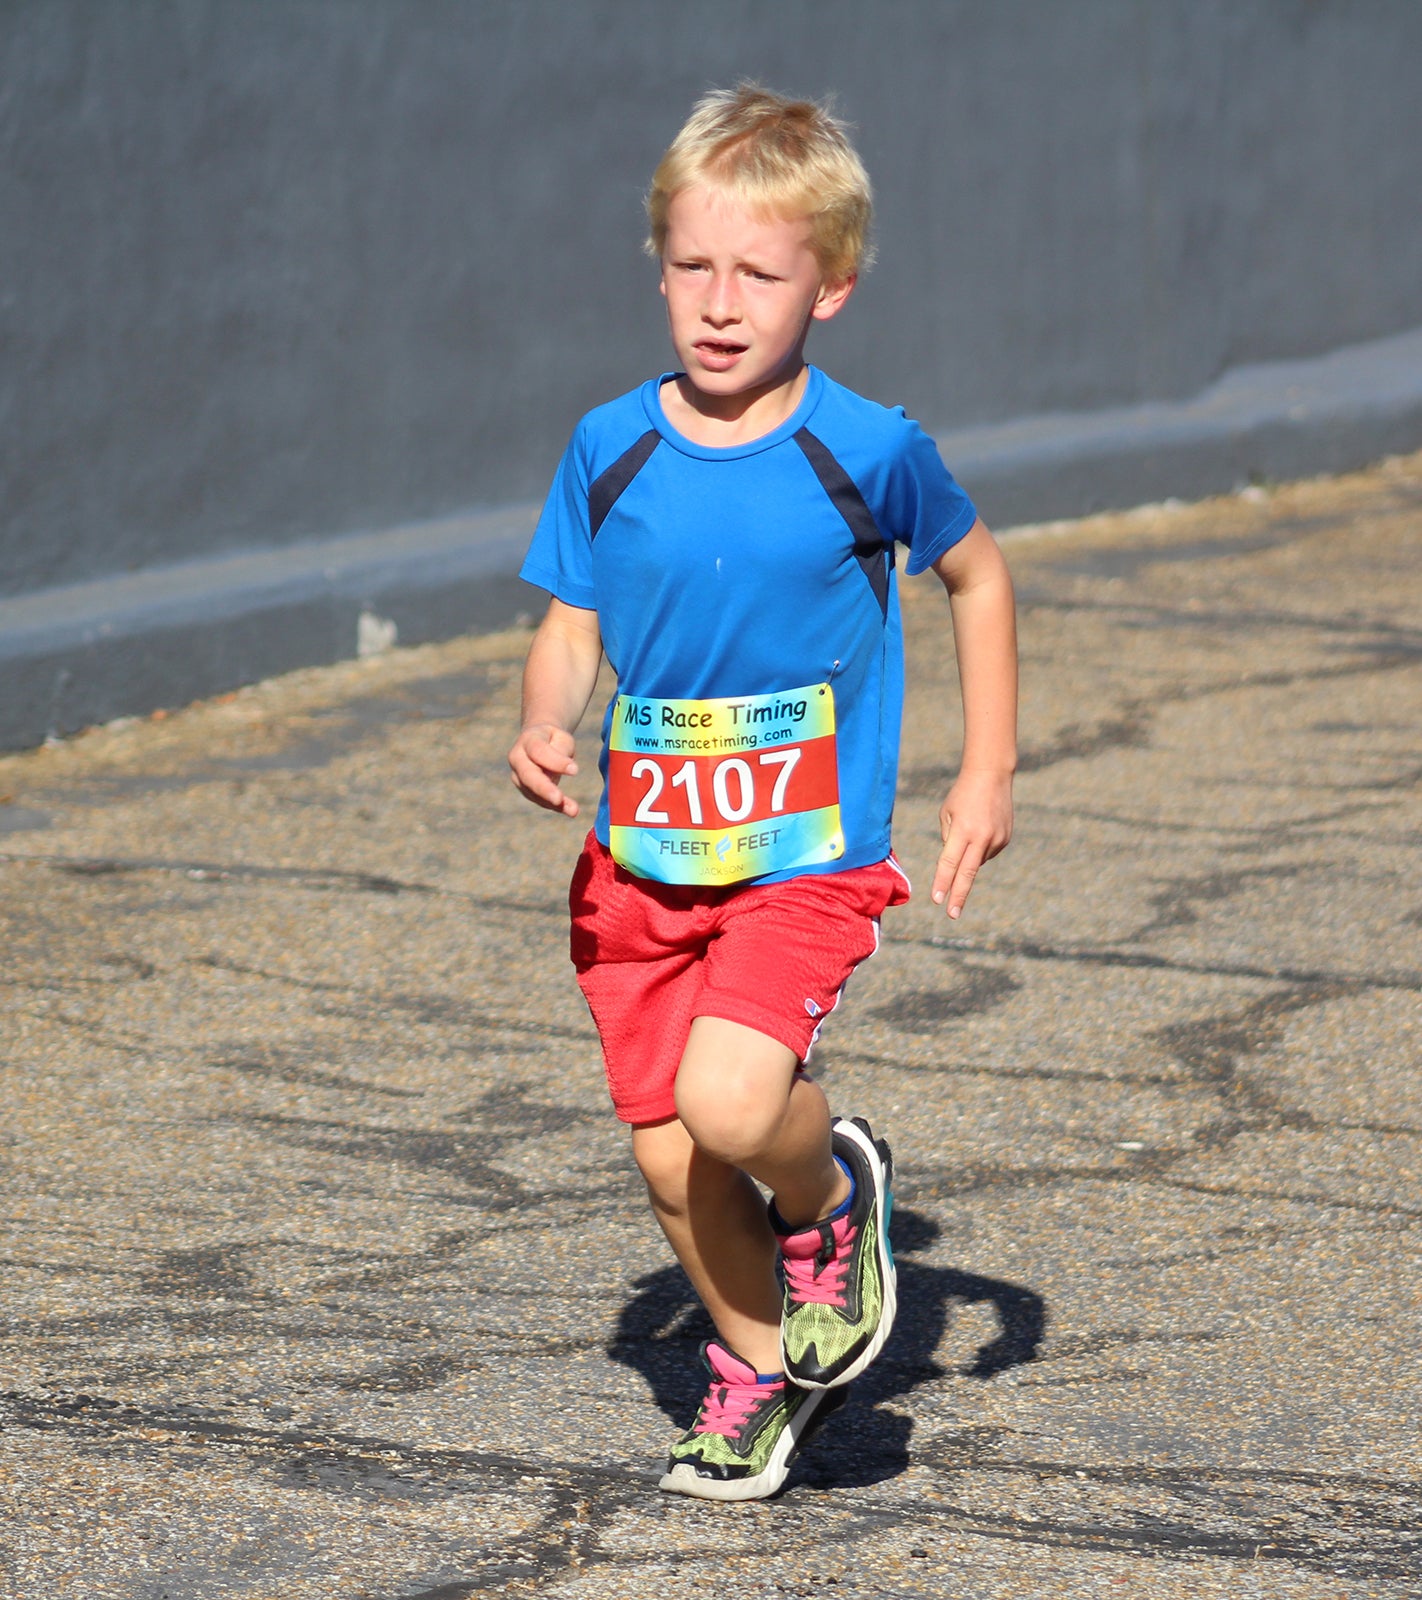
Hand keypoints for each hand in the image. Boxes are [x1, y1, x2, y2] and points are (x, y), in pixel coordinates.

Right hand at [508, 723, 581, 816]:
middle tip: (558, 799)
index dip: (555, 761)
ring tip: (573, 810)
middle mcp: (517, 758)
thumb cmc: (553, 739)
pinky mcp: (525, 790)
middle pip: (527, 775)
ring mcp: (518, 776)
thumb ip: (561, 752)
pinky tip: (570, 810)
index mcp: (527, 740)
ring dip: (552, 803)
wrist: (539, 742)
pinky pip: (539, 800)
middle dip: (543, 788)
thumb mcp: (562, 738)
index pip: (538, 751)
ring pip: (532, 792)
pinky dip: (555, 807)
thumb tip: (568, 770)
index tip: (575, 770)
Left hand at [931, 769, 1013, 919]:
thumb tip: (953, 865)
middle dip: (958, 895)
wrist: (992, 776)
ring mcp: (996, 839)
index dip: (942, 882)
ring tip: (970, 829)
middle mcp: (981, 837)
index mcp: (962, 831)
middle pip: (967, 873)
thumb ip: (948, 841)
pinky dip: (980, 848)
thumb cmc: (962, 795)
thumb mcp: (946, 814)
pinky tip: (981, 830)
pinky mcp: (1006, 839)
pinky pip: (987, 852)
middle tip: (952, 914)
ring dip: (968, 856)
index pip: (949, 863)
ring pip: (976, 861)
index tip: (937, 899)